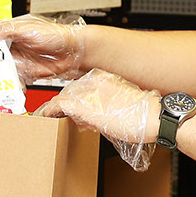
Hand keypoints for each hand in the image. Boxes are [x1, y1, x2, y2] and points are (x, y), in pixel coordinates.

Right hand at [0, 14, 84, 84]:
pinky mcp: (28, 73)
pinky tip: (4, 90)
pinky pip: (15, 81)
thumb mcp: (28, 29)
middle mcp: (14, 47)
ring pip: (2, 71)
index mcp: (11, 32)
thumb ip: (6, 30)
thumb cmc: (57, 35)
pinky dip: (10, 86)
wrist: (76, 52)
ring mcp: (20, 61)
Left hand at [34, 69, 160, 170]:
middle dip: (62, 105)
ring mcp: (85, 91)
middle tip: (55, 116)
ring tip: (47, 118)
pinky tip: (44, 118)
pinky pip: (56, 106)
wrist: (152, 116)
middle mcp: (92, 80)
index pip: (79, 87)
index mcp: (103, 78)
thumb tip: (91, 117)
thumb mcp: (122, 105)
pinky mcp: (80, 104)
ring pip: (61, 98)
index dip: (72, 99)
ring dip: (53, 109)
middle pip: (68, 92)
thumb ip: (104, 106)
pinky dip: (48, 112)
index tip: (66, 107)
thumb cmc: (144, 115)